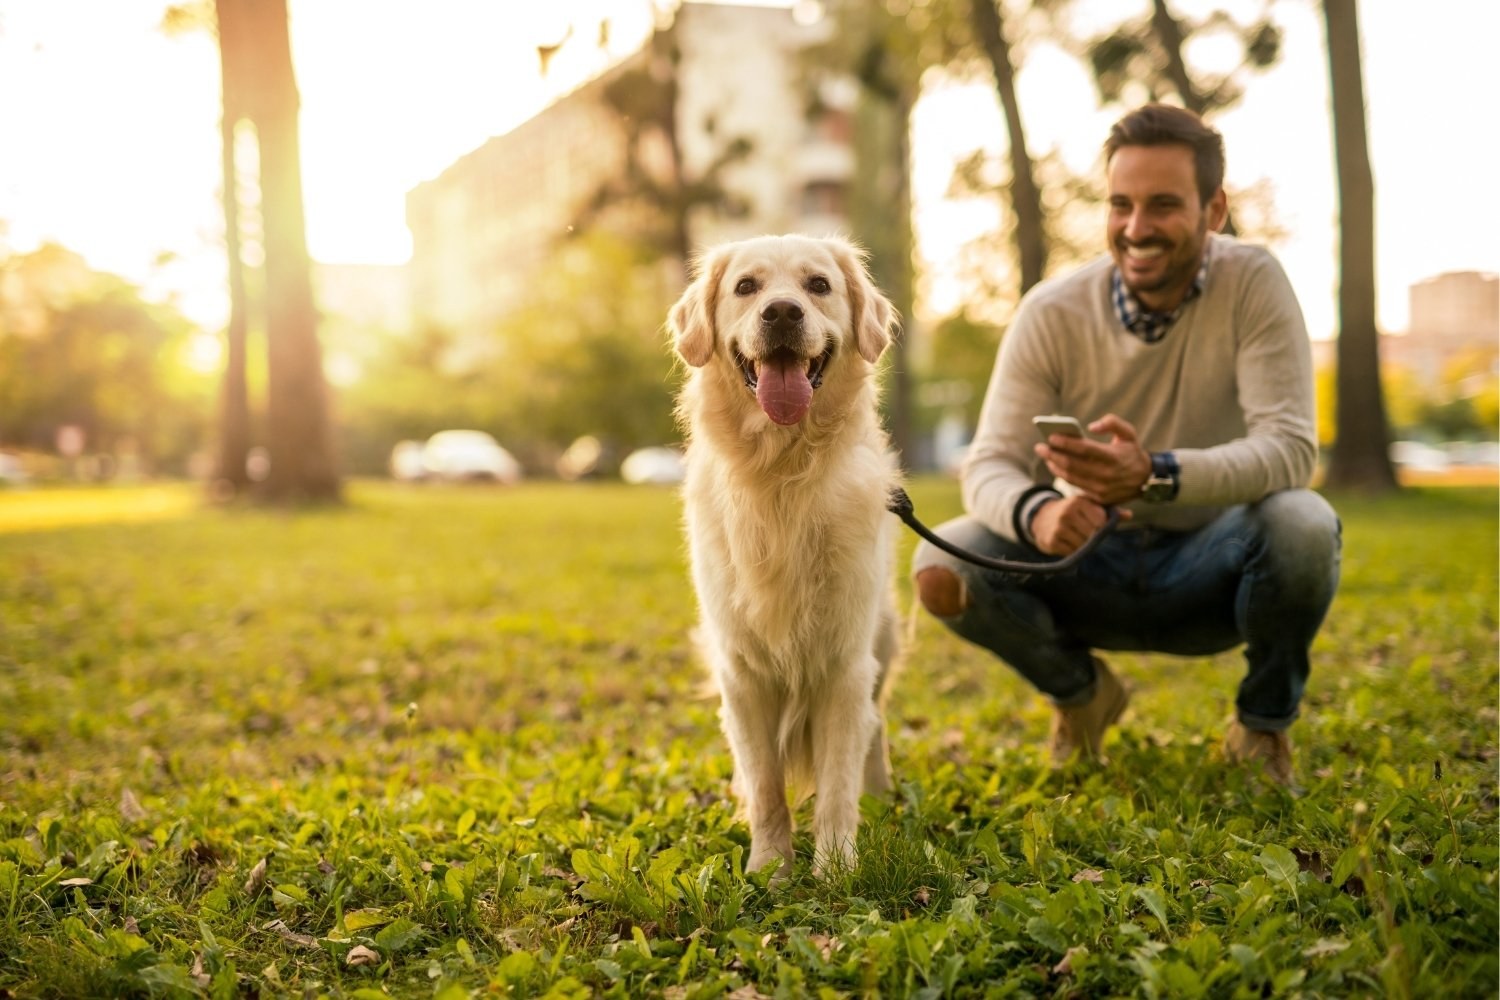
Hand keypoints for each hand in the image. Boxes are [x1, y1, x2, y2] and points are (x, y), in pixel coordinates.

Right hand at [1030, 495, 1129, 555]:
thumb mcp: (1088, 505)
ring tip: (1076, 537)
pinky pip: (1072, 552)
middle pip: (1093, 535)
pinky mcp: (1052, 541)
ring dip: (1083, 546)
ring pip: (1083, 545)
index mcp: (1078, 501)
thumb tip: (1129, 515)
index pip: (1101, 522)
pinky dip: (1073, 551)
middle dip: (1093, 537)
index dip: (1101, 527)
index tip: (1095, 525)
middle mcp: (1067, 513)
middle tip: (1086, 533)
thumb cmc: (1072, 511)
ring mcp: (1058, 528)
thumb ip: (1109, 510)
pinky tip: (1067, 542)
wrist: (1041, 518)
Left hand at [1034, 413, 1151, 505]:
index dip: (1065, 443)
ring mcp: (1101, 488)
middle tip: (1040, 447)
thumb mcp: (1129, 433)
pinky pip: (1075, 486)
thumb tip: (1091, 426)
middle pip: (1072, 464)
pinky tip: (1055, 466)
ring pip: (1070, 477)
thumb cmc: (1132, 452)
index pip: (1084, 449)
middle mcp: (1106, 475)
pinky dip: (1062, 476)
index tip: (1050, 437)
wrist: (1146, 480)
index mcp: (1113, 457)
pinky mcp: (1098, 498)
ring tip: (1045, 456)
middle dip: (1052, 455)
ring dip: (1054, 466)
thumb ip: (1112, 423)